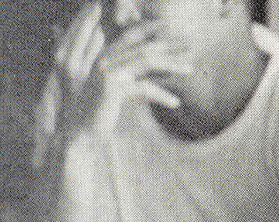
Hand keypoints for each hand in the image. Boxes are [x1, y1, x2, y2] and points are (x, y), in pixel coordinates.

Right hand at [47, 3, 193, 138]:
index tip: (171, 27)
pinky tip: (175, 103)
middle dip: (168, 44)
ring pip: (146, 61)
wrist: (80, 129)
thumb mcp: (120, 88)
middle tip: (190, 45)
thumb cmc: (101, 110)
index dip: (150, 29)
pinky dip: (161, 95)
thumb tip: (162, 68)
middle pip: (142, 46)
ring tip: (191, 69)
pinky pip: (144, 87)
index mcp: (105, 56)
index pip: (131, 36)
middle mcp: (104, 60)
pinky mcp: (112, 88)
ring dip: (171, 64)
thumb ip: (135, 74)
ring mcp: (107, 72)